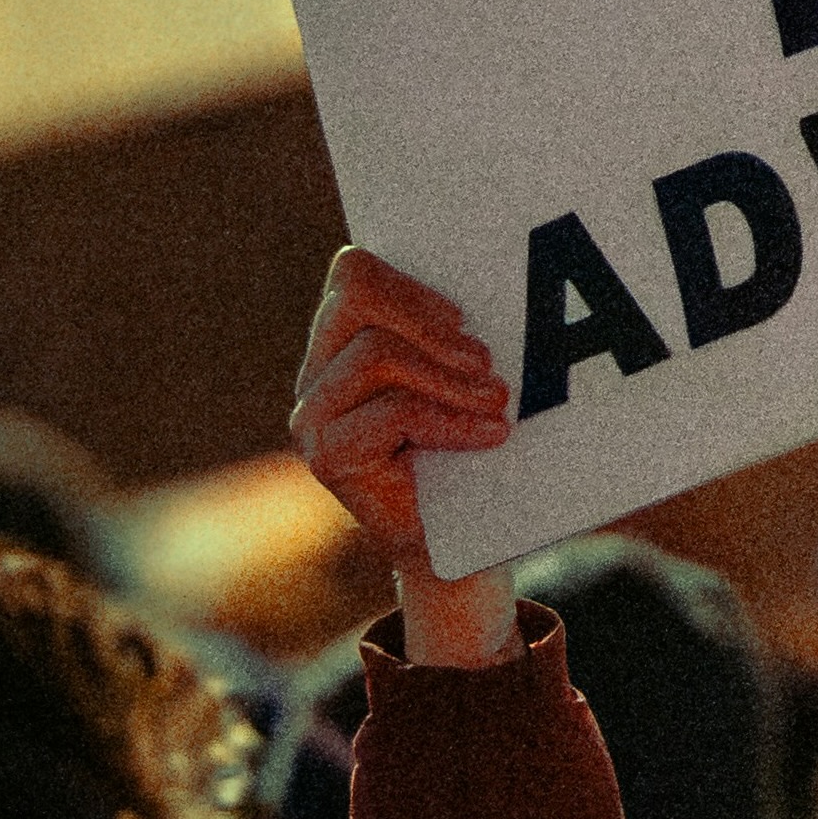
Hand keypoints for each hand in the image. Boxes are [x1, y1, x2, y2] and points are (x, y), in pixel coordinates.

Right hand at [292, 247, 518, 667]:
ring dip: (450, 376)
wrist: (459, 547)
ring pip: (377, 353)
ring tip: (497, 401)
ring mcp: (314, 413)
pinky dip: (450, 420)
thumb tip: (503, 289)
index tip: (466, 319)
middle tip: (488, 362)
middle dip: (432, 322)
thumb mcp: (466, 380)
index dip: (414, 284)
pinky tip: (489, 435)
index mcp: (344, 337)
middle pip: (359, 295)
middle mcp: (318, 370)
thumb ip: (457, 335)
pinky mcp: (325, 455)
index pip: (356, 271)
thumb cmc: (470, 453)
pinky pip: (392, 411)